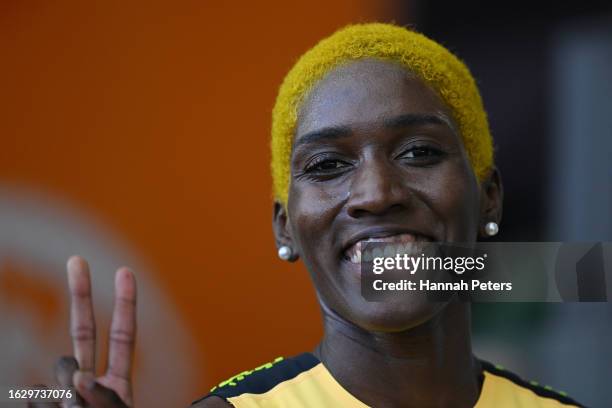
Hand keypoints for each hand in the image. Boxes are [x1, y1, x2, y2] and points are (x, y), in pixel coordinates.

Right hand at [30, 256, 136, 406]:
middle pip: (84, 329)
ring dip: (69, 386)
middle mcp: (90, 382)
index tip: (124, 271)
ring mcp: (62, 393)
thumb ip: (104, 399)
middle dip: (81, 294)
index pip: (123, 336)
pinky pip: (38, 395)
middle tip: (77, 259)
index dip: (125, 303)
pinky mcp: (40, 403)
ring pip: (62, 367)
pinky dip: (45, 405)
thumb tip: (80, 378)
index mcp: (118, 384)